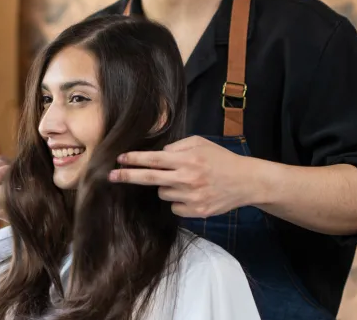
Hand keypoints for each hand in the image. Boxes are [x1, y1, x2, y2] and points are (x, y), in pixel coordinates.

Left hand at [109, 136, 254, 217]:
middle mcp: (187, 179)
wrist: (246, 182)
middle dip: (127, 176)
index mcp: (187, 160)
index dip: (134, 160)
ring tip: (185, 181)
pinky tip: (192, 193)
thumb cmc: (221, 159)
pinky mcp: (197, 212)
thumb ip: (177, 146)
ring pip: (162, 193)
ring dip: (166, 186)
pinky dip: (177, 200)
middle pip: (149, 178)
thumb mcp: (200, 143)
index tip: (119, 159)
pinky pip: (174, 206)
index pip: (153, 159)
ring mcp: (192, 197)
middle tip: (111, 176)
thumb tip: (158, 154)